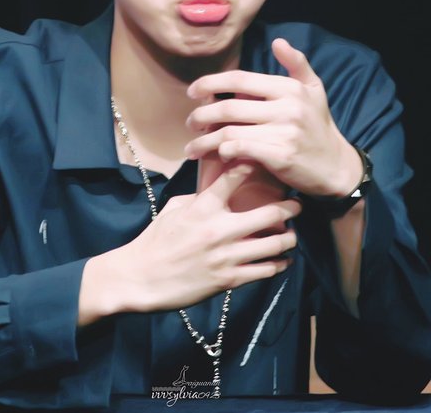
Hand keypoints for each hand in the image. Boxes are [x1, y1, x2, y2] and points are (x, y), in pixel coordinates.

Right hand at [79, 169, 300, 322]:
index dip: (254, 165)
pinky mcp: (228, 280)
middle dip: (290, 207)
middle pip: (269, 213)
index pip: (234, 177)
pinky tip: (283, 260)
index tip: (269, 160)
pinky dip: (278, 264)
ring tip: (293, 234)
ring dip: (289, 238)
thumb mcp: (174, 210)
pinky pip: (264, 271)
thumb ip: (198, 198)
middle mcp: (219, 229)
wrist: (140, 278)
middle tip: (299, 203)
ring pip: (274, 245)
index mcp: (203, 207)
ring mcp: (226, 256)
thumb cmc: (155, 241)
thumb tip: (215, 187)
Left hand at [185, 38, 361, 197]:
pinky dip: (224, 151)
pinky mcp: (280, 156)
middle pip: (229, 107)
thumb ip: (296, 64)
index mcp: (289, 88)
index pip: (239, 80)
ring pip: (229, 132)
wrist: (336, 166)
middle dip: (201, 115)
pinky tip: (218, 155)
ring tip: (193, 148)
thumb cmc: (318, 126)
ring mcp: (284, 132)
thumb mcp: (314, 90)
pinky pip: (241, 149)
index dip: (211, 83)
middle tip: (190, 123)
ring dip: (205, 140)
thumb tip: (278, 41)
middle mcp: (286, 107)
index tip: (192, 92)